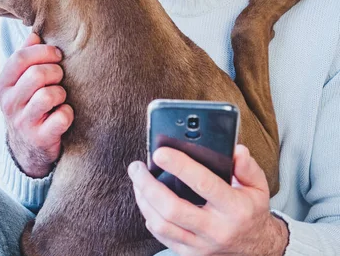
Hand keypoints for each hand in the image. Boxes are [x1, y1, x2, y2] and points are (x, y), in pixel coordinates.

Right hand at [0, 32, 73, 177]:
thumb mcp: (20, 83)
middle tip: (60, 77)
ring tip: (60, 98)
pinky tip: (63, 115)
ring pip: (49, 95)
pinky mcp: (40, 138)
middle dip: (56, 72)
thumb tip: (35, 35)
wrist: (28, 149)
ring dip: (62, 93)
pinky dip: (68, 113)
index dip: (43, 52)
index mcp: (3, 85)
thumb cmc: (29, 106)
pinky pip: (62, 116)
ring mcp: (23, 122)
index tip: (57, 55)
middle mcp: (9, 104)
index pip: (20, 58)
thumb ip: (26, 58)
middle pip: (36, 74)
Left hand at [128, 145, 288, 255]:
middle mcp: (216, 229)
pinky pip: (162, 236)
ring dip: (143, 200)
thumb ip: (247, 167)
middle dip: (148, 185)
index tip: (160, 152)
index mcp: (234, 208)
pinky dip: (149, 216)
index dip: (179, 166)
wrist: (258, 249)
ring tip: (137, 180)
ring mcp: (201, 245)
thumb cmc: (251, 211)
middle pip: (172, 208)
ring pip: (162, 224)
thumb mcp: (258, 187)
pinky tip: (146, 200)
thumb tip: (235, 150)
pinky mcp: (191, 254)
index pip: (203, 184)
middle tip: (137, 167)